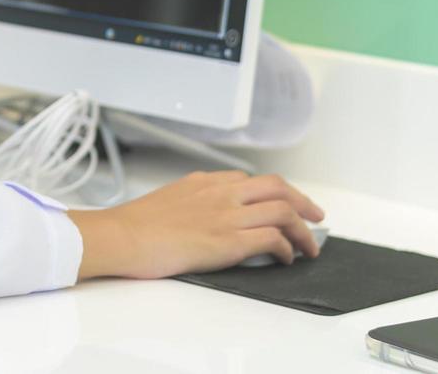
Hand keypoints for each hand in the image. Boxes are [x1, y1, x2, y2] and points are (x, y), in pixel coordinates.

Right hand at [66, 170, 324, 279]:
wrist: (122, 236)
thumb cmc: (134, 225)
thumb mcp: (167, 200)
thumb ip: (193, 202)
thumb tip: (205, 219)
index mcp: (204, 182)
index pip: (250, 180)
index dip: (274, 193)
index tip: (283, 205)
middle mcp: (220, 192)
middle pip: (277, 186)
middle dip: (303, 201)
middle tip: (315, 217)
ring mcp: (226, 215)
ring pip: (283, 210)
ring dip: (304, 230)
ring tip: (309, 246)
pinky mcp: (228, 241)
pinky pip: (272, 238)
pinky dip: (286, 248)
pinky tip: (285, 258)